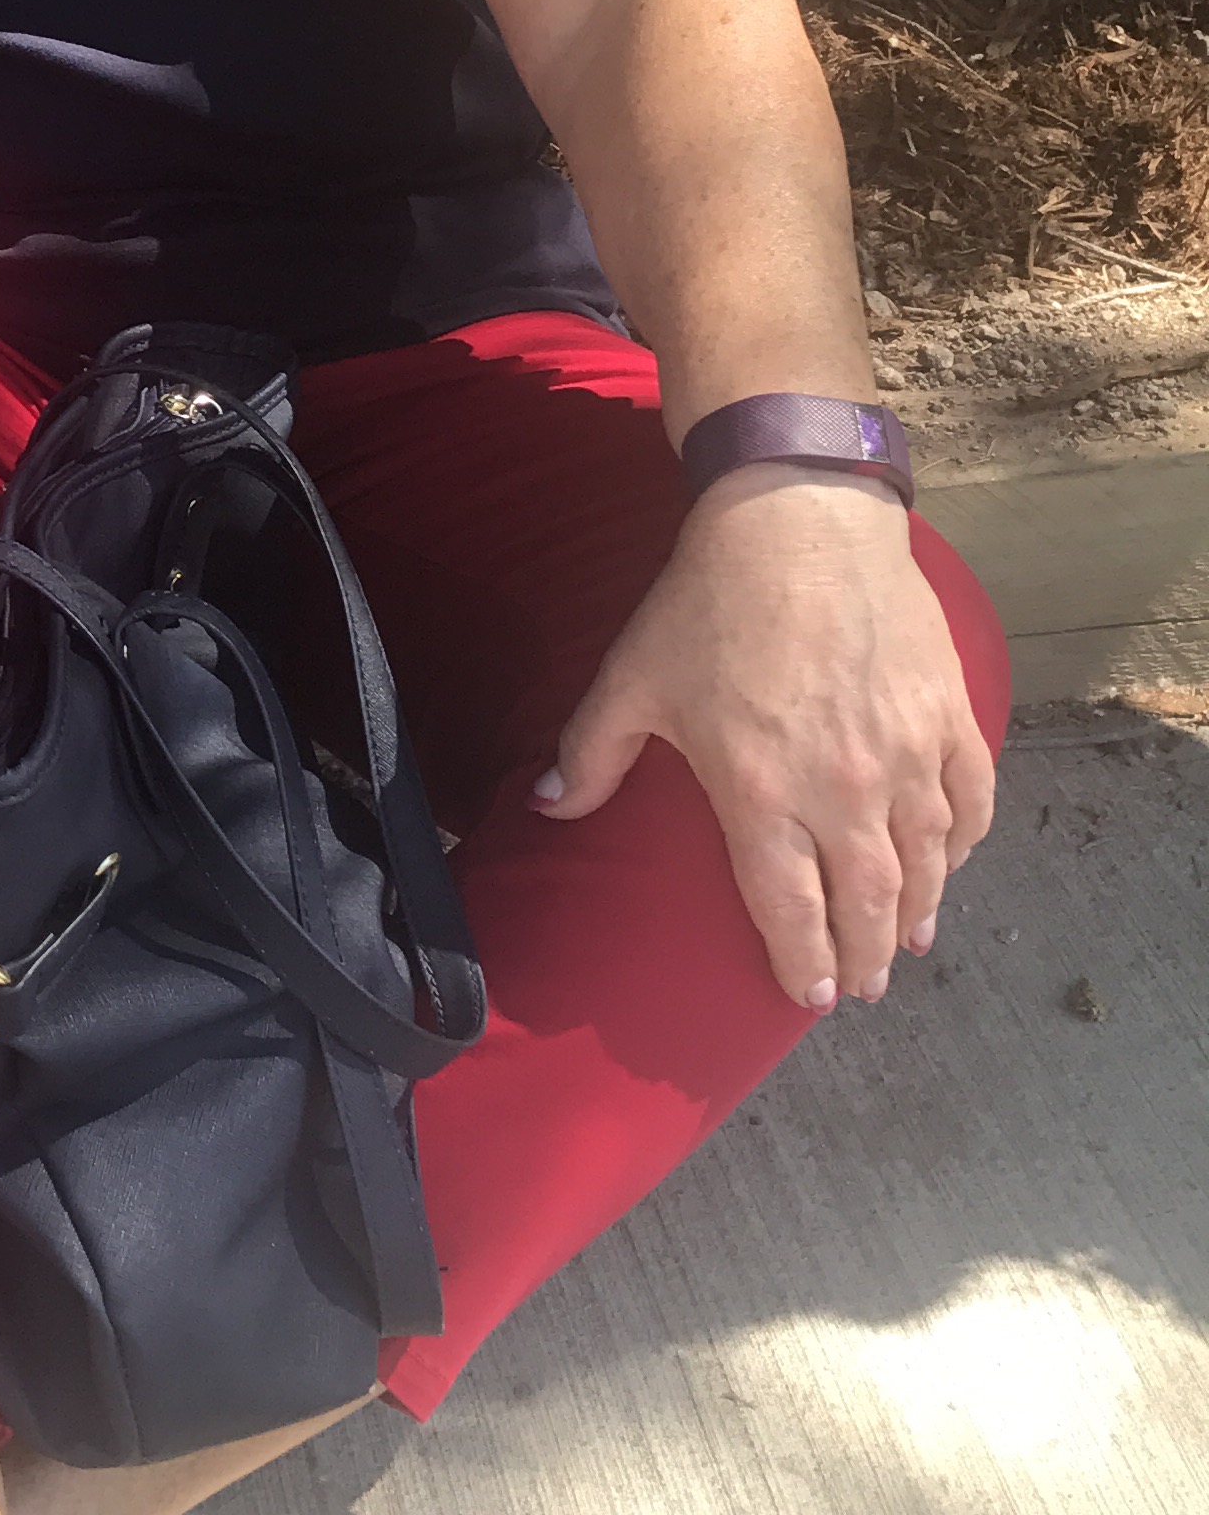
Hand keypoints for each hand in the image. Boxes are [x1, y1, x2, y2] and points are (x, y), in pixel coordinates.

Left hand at [535, 467, 995, 1012]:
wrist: (799, 518)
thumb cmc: (709, 602)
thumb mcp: (631, 679)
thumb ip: (589, 752)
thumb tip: (545, 806)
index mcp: (761, 794)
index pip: (790, 909)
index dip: (802, 963)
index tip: (809, 997)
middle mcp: (843, 790)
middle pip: (868, 903)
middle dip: (866, 956)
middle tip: (863, 987)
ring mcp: (905, 754)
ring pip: (925, 863)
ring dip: (919, 912)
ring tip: (911, 945)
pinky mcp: (949, 715)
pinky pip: (969, 800)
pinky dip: (962, 842)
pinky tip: (949, 863)